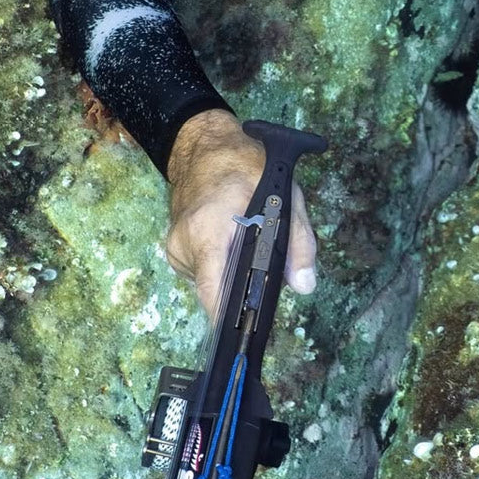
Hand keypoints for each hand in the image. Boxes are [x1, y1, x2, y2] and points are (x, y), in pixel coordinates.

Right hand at [165, 110, 317, 322]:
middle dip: (244, 290)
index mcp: (208, 232)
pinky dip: (222, 265)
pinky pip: (204, 272)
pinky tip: (234, 244)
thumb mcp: (285, 196)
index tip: (251, 332)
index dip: (232, 318)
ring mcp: (176, 249)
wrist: (205, 146)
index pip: (212, 291)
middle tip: (267, 271)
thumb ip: (298, 243)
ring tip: (249, 247)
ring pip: (212, 282)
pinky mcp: (175, 250)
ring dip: (234, 275)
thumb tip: (304, 285)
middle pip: (217, 291)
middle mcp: (184, 245)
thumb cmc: (247, 166)